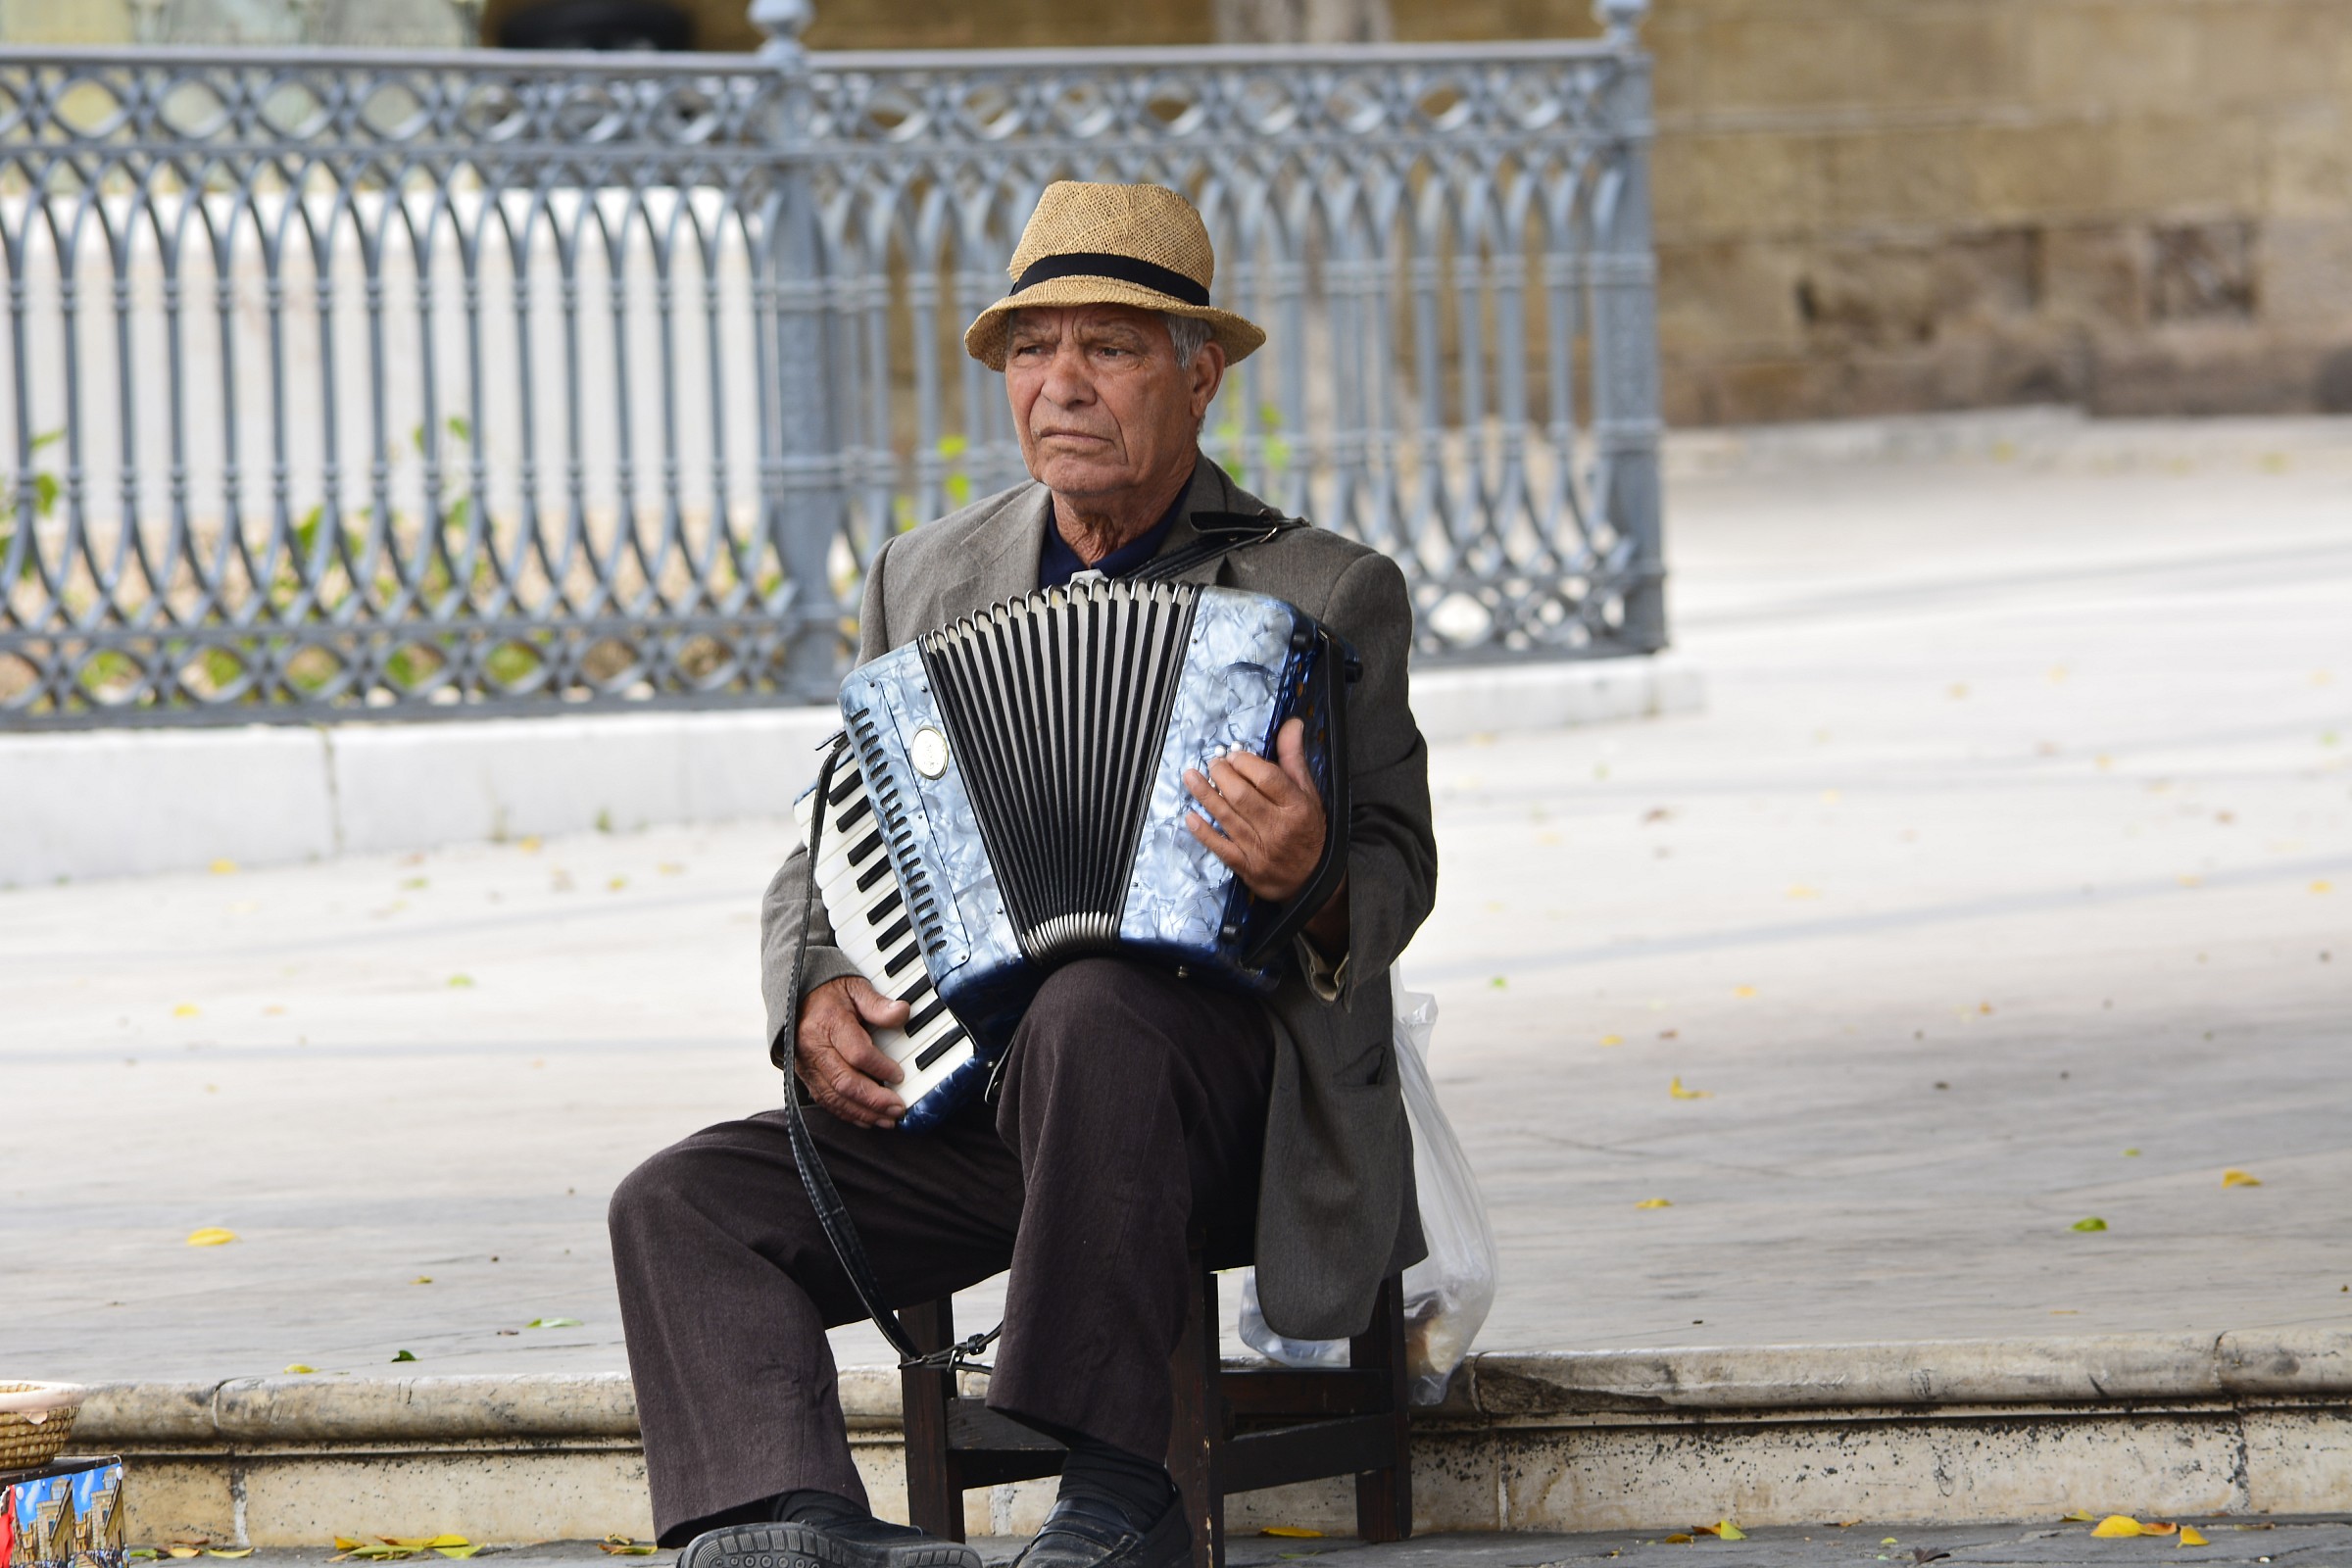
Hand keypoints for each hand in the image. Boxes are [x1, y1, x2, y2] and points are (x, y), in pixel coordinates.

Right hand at [796, 975, 911, 1128]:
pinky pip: (825, 1100)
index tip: (899, 1075)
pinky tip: (866, 1119)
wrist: (796, 995)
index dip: (880, 1067)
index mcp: (827, 1023)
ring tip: (887, 1119)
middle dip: (874, 1100)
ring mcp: (805, 1065)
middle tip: (898, 1107)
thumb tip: (902, 1013)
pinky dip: (847, 1113)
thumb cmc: (829, 992)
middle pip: (844, 1082)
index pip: (857, 1053)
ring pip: (834, 1097)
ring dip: (862, 1112)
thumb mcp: (856, 988)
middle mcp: (813, 1047)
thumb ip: (878, 1004)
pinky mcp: (805, 1076)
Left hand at [1183, 717, 1327, 903]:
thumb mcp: (1309, 794)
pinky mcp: (1247, 866)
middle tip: (1213, 763)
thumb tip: (1291, 725)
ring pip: (1228, 817)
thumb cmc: (1309, 832)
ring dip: (1205, 795)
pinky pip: (1221, 847)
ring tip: (1191, 777)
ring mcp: (1261, 849)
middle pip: (1242, 796)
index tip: (1234, 754)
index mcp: (1297, 807)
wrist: (1313, 879)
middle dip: (1222, 775)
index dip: (1246, 762)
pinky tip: (1190, 816)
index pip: (1267, 778)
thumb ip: (1294, 759)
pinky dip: (1203, 831)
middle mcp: (1278, 828)